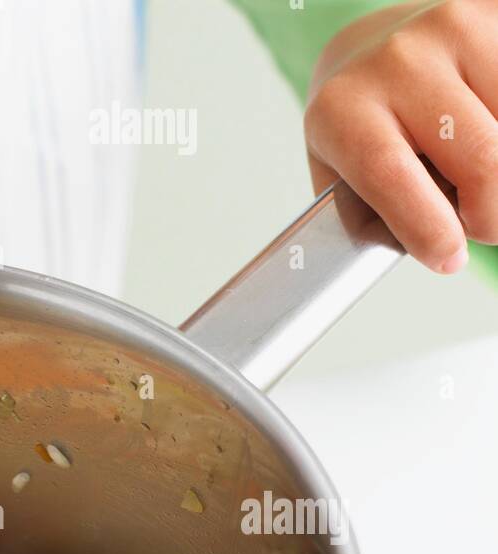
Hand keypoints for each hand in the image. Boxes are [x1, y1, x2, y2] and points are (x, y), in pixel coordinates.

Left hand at [305, 0, 497, 272]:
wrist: (369, 52)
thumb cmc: (360, 129)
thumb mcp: (343, 179)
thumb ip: (375, 220)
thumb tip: (437, 251)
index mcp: (343, 109)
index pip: (390, 175)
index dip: (427, 226)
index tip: (449, 258)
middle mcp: (397, 62)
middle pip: (479, 157)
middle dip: (491, 210)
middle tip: (485, 228)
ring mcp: (453, 30)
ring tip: (482, 182)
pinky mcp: (494, 15)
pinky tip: (489, 137)